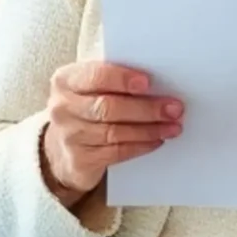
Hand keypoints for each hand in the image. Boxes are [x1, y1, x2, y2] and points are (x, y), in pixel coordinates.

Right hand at [40, 61, 181, 203]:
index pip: (95, 76)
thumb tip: (158, 81)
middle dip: (146, 108)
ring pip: (115, 132)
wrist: (63, 148)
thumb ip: (115, 79)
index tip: (148, 82)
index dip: (123, 79)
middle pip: (108, 107)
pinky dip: (141, 146)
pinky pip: (116, 152)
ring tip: (172, 126)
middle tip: (173, 108)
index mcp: (66, 80)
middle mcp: (62, 107)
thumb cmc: (86, 108)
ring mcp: (69, 135)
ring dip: (149, 129)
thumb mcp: (91, 87)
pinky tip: (157, 140)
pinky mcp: (80, 160)